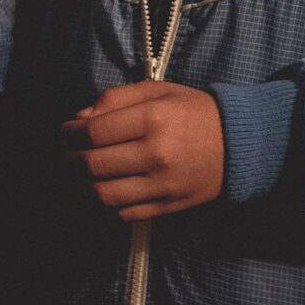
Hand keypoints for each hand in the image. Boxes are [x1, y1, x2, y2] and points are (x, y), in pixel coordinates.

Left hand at [59, 80, 223, 221]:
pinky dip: (105, 205)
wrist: (237, 144)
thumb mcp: (158, 91)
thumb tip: (81, 118)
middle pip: (94, 164)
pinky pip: (124, 213)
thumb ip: (116, 98)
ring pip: (103, 194)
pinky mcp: (168, 206)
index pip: (95, 132)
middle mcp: (156, 154)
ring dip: (81, 185)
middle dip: (71, 158)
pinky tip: (102, 189)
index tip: (67, 131)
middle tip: (69, 152)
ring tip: (79, 174)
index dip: (71, 133)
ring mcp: (162, 184)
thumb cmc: (193, 112)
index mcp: (153, 119)